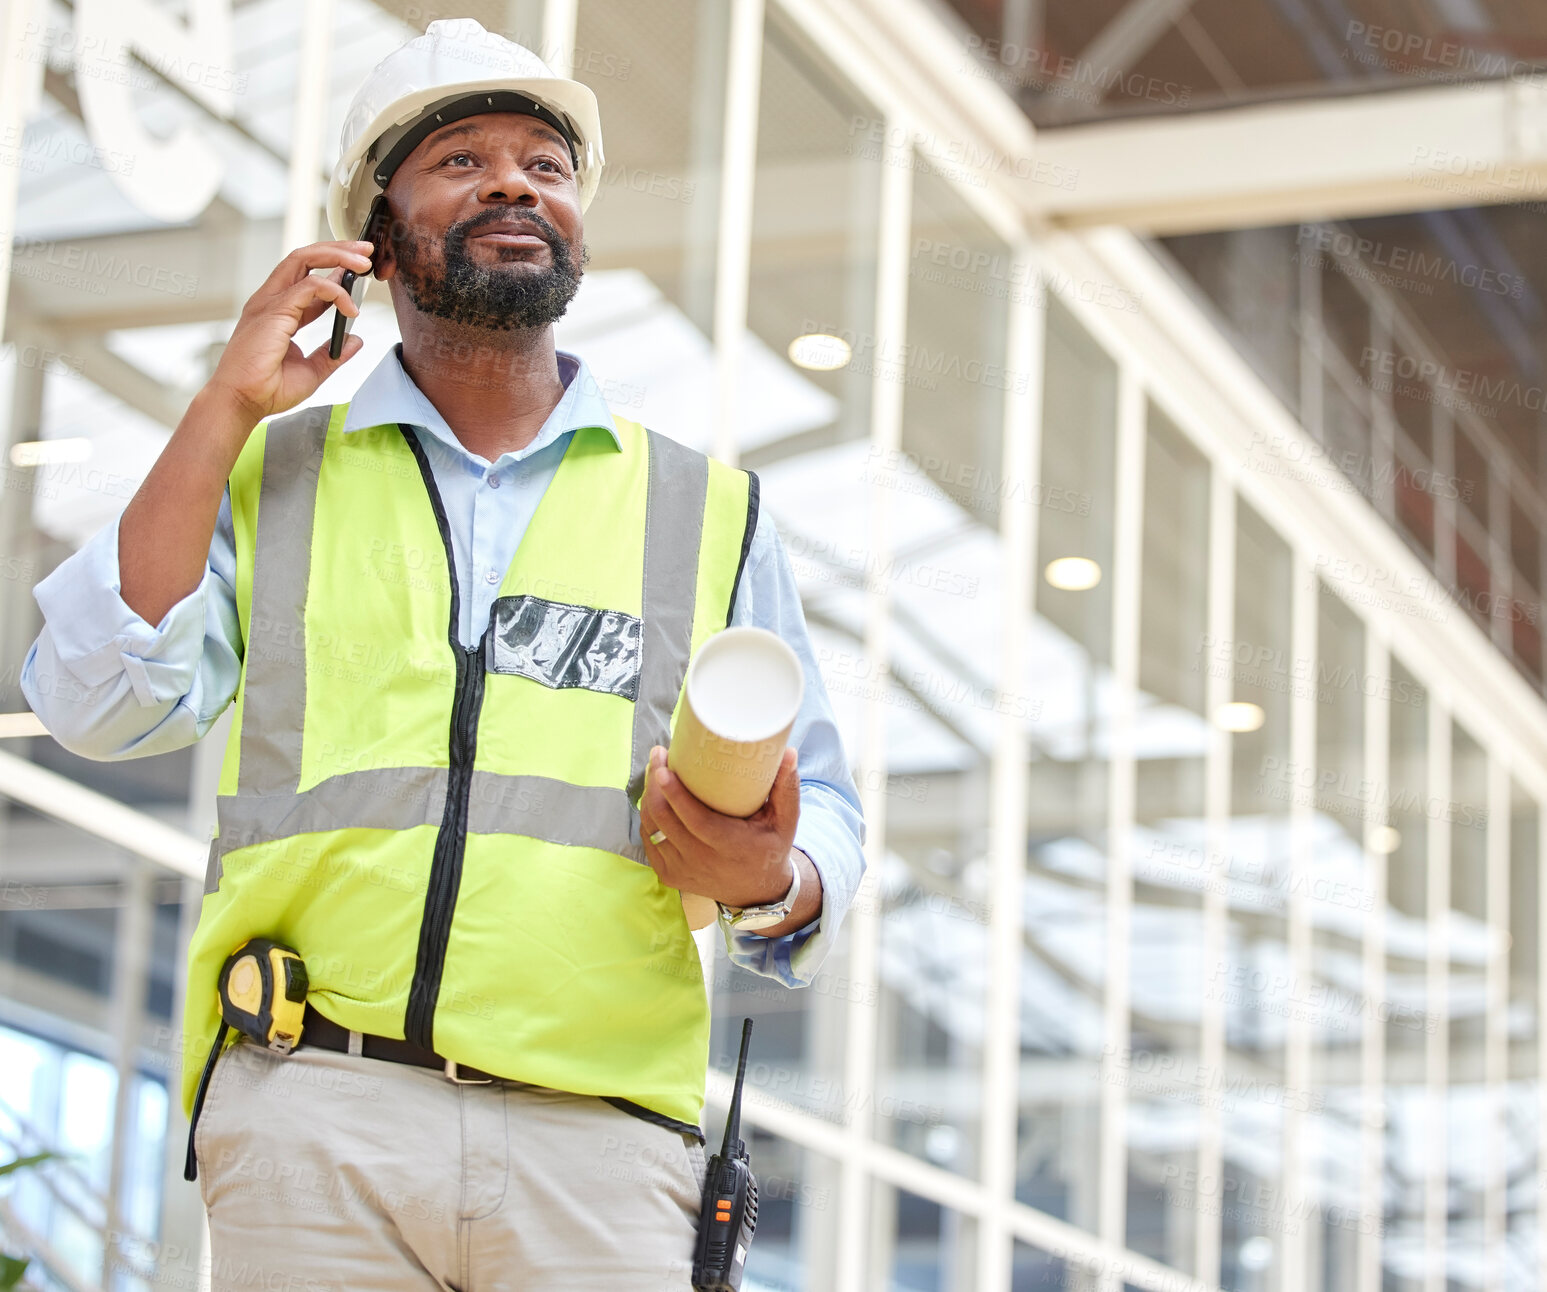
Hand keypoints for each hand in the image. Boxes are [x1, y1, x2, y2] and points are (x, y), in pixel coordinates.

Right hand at [205, 241, 374, 426]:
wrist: (242, 403)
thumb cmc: (267, 390)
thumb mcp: (312, 371)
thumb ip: (333, 354)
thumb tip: (356, 340)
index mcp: (278, 313)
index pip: (307, 278)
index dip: (335, 271)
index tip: (360, 271)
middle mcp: (271, 301)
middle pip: (303, 258)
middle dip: (336, 249)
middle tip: (366, 251)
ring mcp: (269, 303)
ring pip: (302, 259)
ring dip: (336, 256)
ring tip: (363, 262)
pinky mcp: (272, 311)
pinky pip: (309, 286)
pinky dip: (334, 291)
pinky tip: (350, 307)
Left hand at [640, 745, 799, 908]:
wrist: (756, 892)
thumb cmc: (771, 847)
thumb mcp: (786, 821)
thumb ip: (787, 788)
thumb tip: (789, 752)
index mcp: (730, 847)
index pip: (697, 821)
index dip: (676, 795)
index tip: (664, 769)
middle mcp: (702, 862)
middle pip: (666, 820)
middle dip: (655, 784)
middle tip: (659, 754)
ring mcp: (682, 871)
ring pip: (652, 828)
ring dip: (648, 796)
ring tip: (654, 769)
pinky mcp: (669, 875)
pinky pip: (648, 841)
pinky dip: (647, 816)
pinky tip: (652, 796)